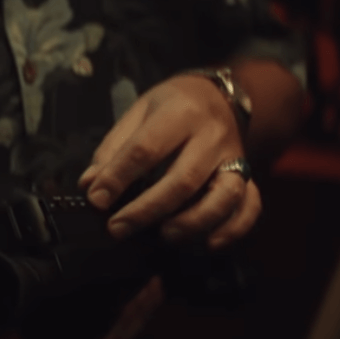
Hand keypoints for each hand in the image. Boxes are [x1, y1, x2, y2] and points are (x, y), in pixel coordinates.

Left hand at [78, 74, 262, 338]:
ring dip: (192, 223)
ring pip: (223, 196)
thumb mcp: (139, 112)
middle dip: (147, 210)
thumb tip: (89, 185)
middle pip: (182, 180)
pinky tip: (210, 244)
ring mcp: (235, 157)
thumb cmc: (172, 105)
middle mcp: (211, 136)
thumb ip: (113, 148)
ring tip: (163, 235)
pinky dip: (233, 229)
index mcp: (179, 112)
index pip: (145, 149)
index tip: (96, 200)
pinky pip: (250, 206)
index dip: (117, 178)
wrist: (220, 94)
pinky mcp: (249, 176)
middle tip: (118, 229)